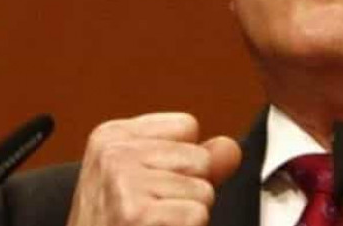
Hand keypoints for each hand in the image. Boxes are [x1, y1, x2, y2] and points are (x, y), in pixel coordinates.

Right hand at [66, 113, 241, 225]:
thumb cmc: (115, 225)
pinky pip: (196, 216)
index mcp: (112, 136)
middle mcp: (113, 152)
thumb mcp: (147, 182)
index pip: (187, 126)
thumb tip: (230, 147)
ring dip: (185, 216)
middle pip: (200, 159)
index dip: (182, 163)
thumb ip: (192, 160)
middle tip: (154, 213)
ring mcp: (123, 181)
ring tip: (153, 224)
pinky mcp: (136, 214)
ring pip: (203, 190)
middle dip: (188, 192)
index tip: (152, 187)